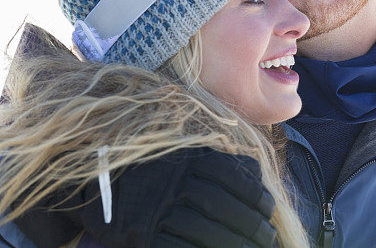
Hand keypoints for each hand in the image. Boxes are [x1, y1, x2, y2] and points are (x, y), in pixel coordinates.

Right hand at [73, 147, 276, 247]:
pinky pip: (178, 246)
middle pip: (223, 206)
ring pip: (205, 230)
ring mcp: (155, 206)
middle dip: (251, 226)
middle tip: (267, 238)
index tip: (269, 211)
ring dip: (233, 243)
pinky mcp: (138, 231)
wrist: (91, 168)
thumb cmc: (148, 162)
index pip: (233, 177)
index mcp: (188, 156)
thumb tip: (256, 172)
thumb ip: (217, 158)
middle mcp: (174, 179)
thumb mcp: (182, 150)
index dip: (256, 197)